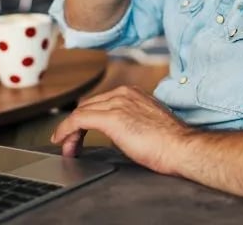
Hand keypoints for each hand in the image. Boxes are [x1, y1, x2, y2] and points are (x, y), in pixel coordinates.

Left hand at [50, 86, 191, 174]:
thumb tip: (116, 134)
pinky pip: (78, 120)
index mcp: (133, 93)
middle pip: (87, 106)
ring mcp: (117, 103)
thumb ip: (129, 122)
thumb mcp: (146, 124)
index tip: (80, 136)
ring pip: (81, 113)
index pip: (99, 103)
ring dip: (69, 131)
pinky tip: (61, 141)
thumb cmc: (170, 143)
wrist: (181, 148)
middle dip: (75, 126)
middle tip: (70, 146)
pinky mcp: (111, 117)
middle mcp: (123, 93)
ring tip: (67, 148)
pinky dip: (65, 130)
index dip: (85, 121)